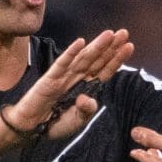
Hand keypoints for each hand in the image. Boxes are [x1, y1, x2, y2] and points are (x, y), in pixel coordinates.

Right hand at [3, 28, 134, 142]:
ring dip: (96, 46)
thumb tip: (88, 99)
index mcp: (87, 88)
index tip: (129, 46)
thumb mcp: (77, 121)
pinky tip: (80, 42)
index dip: (116, 58)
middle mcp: (78, 78)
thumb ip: (86, 111)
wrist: (32, 128)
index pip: (104, 70)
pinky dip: (70, 53)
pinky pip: (62, 64)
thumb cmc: (55, 124)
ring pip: (83, 59)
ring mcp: (64, 76)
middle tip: (124, 33)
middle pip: (97, 60)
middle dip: (110, 47)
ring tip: (109, 34)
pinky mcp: (50, 78)